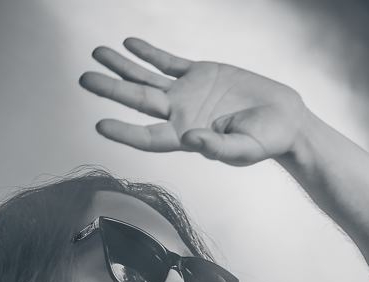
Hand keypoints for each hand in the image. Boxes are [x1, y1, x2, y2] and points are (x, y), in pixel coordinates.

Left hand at [80, 38, 308, 166]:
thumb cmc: (265, 141)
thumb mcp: (243, 150)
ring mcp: (187, 93)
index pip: (147, 136)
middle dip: (110, 88)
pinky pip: (168, 61)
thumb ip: (217, 148)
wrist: (284, 119)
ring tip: (97, 53)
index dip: (124, 132)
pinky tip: (129, 43)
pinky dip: (149, 52)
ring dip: (122, 66)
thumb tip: (191, 140)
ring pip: (147, 78)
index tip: (100, 124)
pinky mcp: (200, 74)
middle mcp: (179, 115)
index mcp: (185, 137)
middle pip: (138, 100)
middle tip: (84, 79)